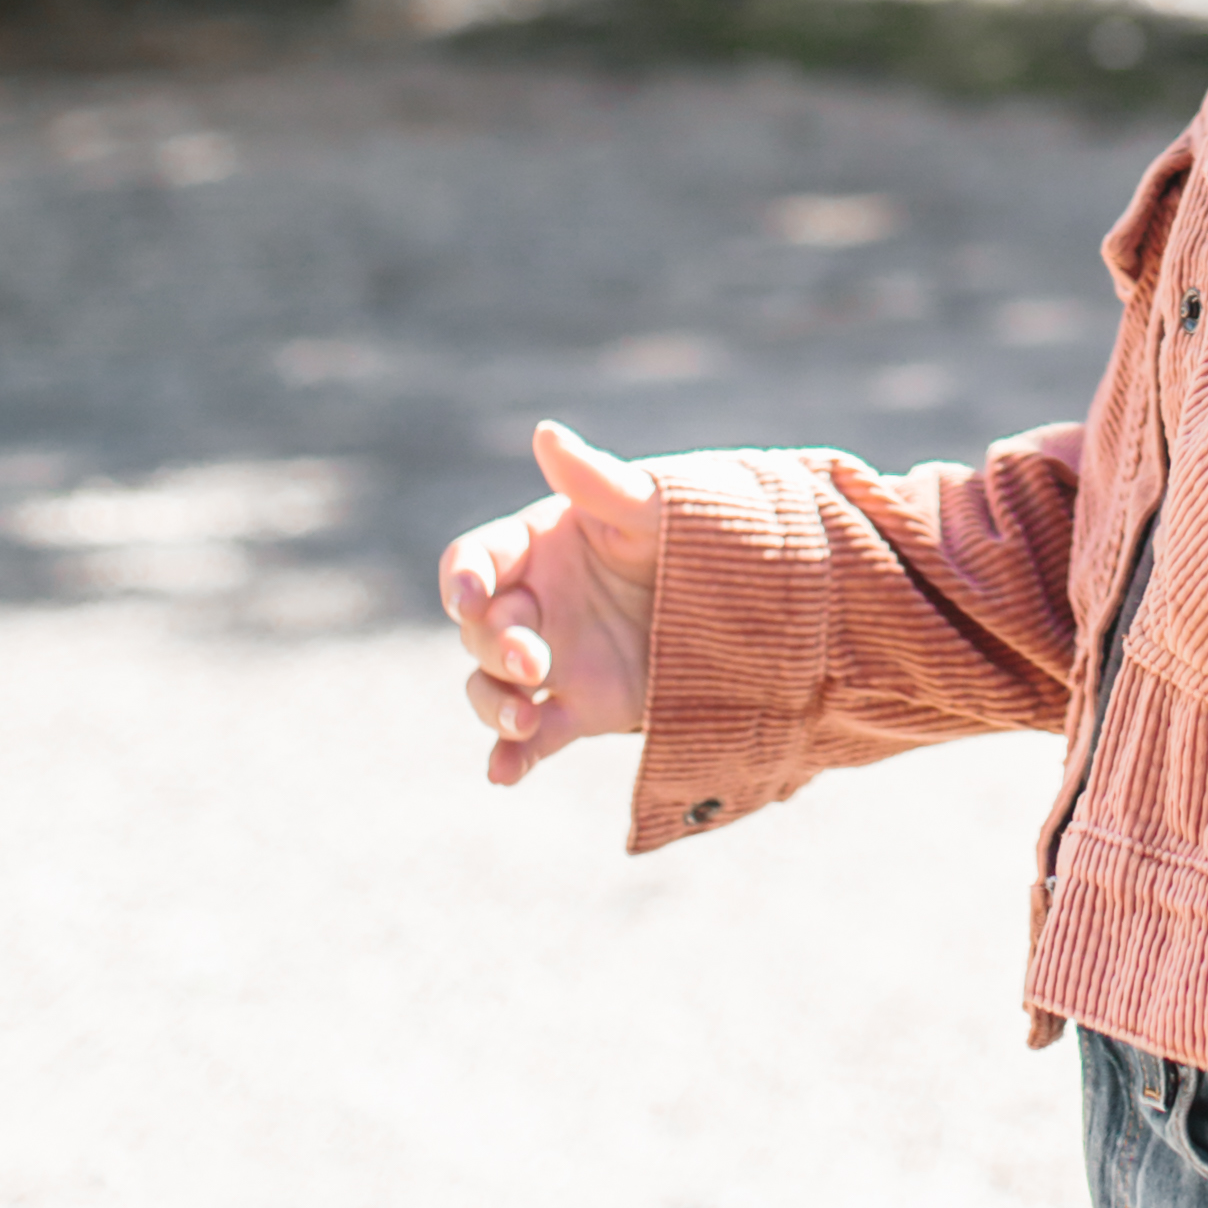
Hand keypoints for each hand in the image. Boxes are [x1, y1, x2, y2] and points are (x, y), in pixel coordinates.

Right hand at [438, 419, 664, 788]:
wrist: (744, 594)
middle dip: (497, 647)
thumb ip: (595, 480)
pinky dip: (510, 757)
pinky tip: (502, 775)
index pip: (475, 562)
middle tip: (534, 661)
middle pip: (480, 631)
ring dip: (492, 706)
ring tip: (520, 721)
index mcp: (536, 547)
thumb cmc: (688, 531)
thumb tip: (545, 432)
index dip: (462, 580)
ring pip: (491, 688)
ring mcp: (551, 660)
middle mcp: (533, 604)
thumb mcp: (648, 505)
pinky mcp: (577, 707)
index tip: (470, 597)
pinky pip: (531, 737)